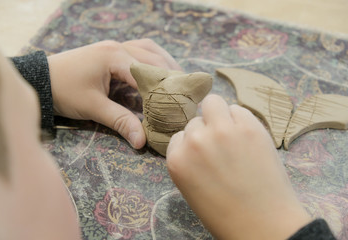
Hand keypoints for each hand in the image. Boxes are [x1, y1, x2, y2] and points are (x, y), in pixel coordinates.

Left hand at [48, 39, 180, 148]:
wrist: (41, 79)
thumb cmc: (64, 92)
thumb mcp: (93, 108)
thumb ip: (121, 121)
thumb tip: (142, 141)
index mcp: (115, 58)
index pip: (150, 74)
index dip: (167, 90)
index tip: (182, 104)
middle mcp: (118, 47)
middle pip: (155, 59)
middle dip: (172, 76)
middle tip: (188, 94)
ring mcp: (115, 46)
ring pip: (150, 50)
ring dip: (166, 64)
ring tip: (180, 81)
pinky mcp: (111, 50)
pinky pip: (140, 49)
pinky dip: (153, 59)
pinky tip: (160, 69)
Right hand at [166, 94, 310, 239]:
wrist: (262, 225)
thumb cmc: (225, 213)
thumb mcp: (191, 187)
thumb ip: (189, 160)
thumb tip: (198, 138)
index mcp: (177, 160)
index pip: (179, 137)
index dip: (193, 145)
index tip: (205, 155)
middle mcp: (195, 141)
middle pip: (195, 121)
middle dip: (206, 131)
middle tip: (222, 147)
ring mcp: (222, 131)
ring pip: (213, 103)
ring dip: (219, 115)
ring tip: (232, 132)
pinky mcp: (249, 127)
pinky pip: (238, 109)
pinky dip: (241, 119)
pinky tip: (248, 137)